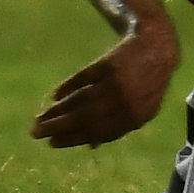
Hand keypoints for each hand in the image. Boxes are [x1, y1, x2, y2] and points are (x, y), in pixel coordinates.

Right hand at [31, 26, 176, 148]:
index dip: (73, 139)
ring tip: (40, 118)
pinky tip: (55, 96)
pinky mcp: (109, 63)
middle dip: (59, 127)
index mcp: (135, 118)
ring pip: (82, 100)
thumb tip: (90, 146)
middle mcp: (126, 102)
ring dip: (58, 111)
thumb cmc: (148, 83)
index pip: (98, 132)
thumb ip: (119, 127)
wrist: (157, 46)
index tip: (52, 143)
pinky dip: (68, 87)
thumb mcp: (142, 109)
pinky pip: (84, 78)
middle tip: (36, 132)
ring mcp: (118, 82)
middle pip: (87, 117)